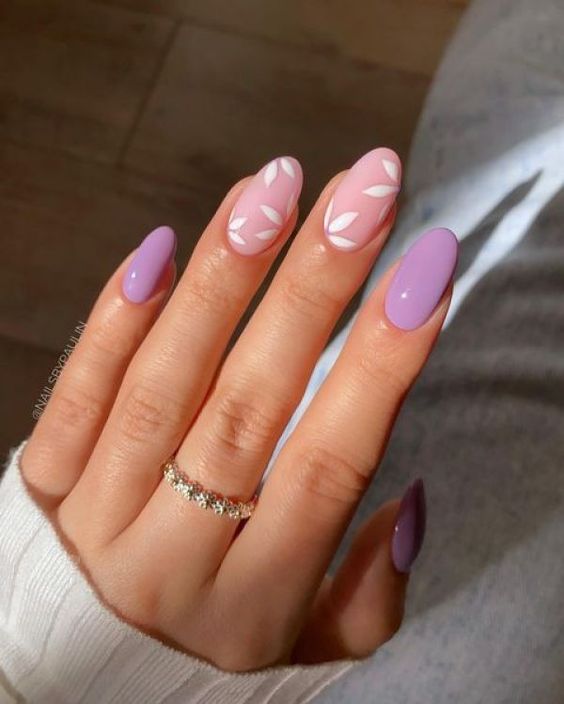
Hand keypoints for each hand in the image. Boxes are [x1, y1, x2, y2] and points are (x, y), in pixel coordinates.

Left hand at [21, 149, 456, 670]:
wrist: (86, 676)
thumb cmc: (214, 651)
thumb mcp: (308, 650)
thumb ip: (370, 592)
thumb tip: (411, 500)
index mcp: (253, 605)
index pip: (330, 464)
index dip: (381, 362)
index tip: (425, 269)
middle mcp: (171, 561)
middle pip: (251, 406)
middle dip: (314, 288)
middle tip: (362, 191)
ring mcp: (96, 516)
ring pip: (164, 383)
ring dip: (224, 278)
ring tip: (273, 189)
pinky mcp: (41, 484)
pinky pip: (77, 395)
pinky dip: (116, 320)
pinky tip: (160, 248)